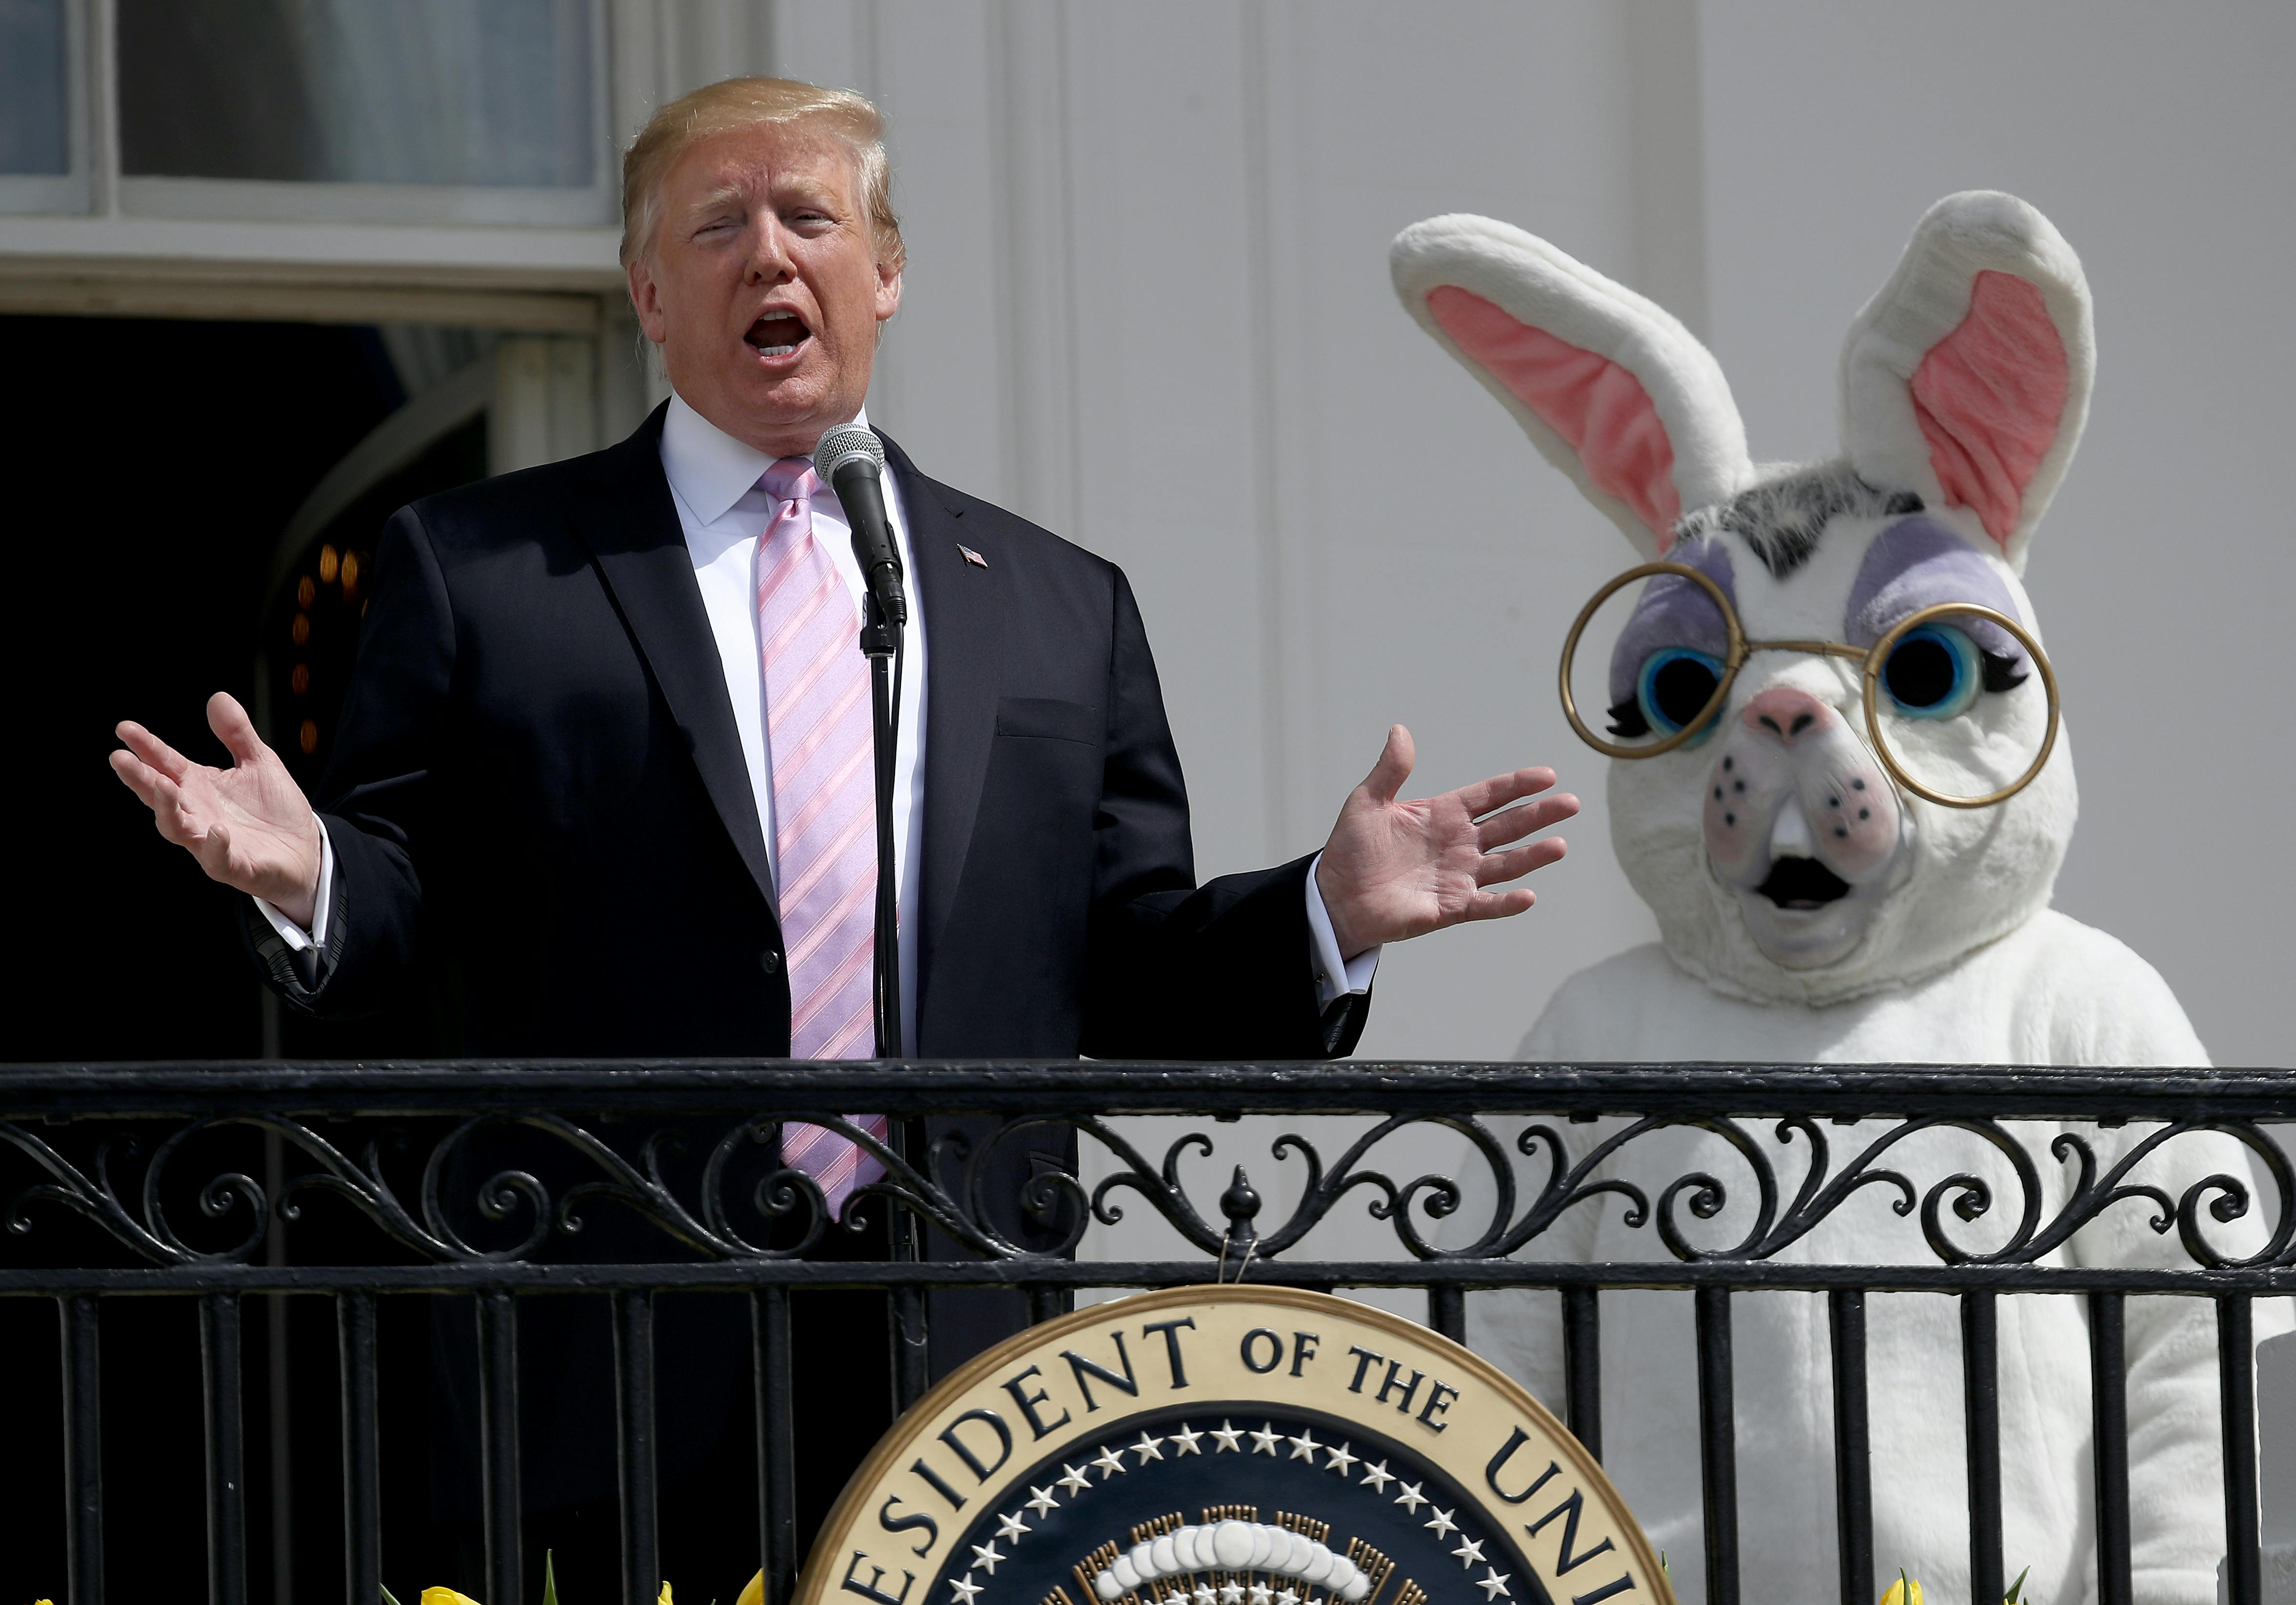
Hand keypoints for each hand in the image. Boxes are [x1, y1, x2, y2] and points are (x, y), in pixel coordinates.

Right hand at [111, 693, 323, 927]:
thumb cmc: (275, 809)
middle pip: (159, 795)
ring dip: (166, 808)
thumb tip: (218, 697)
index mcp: (199, 786)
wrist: (305, 850)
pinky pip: (218, 859)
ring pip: (177, 828)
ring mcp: (211, 842)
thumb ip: (238, 734)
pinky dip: (214, 845)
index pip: (165, 763)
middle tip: (119, 758)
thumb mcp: (260, 763)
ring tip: (162, 785)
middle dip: (139, 777)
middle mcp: (197, 813)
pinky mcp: (234, 866)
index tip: (124, 728)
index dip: (146, 746)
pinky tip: (216, 829)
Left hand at [1314, 725, 1577, 959]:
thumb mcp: (1367, 802)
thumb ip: (1389, 770)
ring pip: (1505, 865)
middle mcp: (1458, 844)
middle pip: (1508, 826)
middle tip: (1571, 804)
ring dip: (1532, 856)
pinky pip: (1485, 905)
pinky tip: (1528, 895)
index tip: (1547, 776)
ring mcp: (1458, 876)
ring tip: (1559, 845)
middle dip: (1539, 815)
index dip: (1517, 785)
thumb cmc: (1351, 849)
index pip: (1489, 796)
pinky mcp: (1450, 907)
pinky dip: (1506, 903)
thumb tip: (1400, 730)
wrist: (1336, 897)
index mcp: (1442, 814)